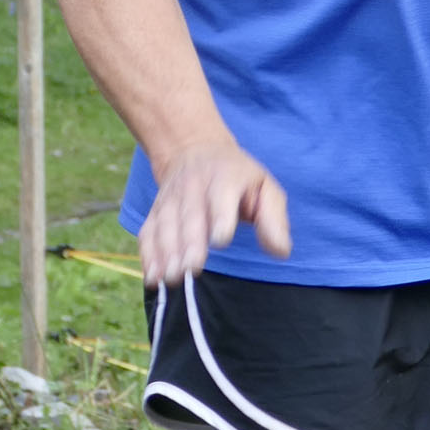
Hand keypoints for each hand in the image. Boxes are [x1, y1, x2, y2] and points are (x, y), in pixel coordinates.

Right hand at [138, 141, 290, 287]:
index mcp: (226, 177)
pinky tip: (152, 278)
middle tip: (190, 270)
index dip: (220, 217)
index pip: (222, 196)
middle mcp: (194, 186)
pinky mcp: (156, 211)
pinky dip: (148, 255)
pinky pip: (148, 232)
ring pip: (166, 225)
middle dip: (189, 244)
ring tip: (170, 279)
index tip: (220, 241)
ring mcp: (171, 198)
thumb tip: (281, 252)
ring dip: (166, 253)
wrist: (195, 150)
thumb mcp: (265, 188)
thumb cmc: (239, 179)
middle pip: (190, 216)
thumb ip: (274, 220)